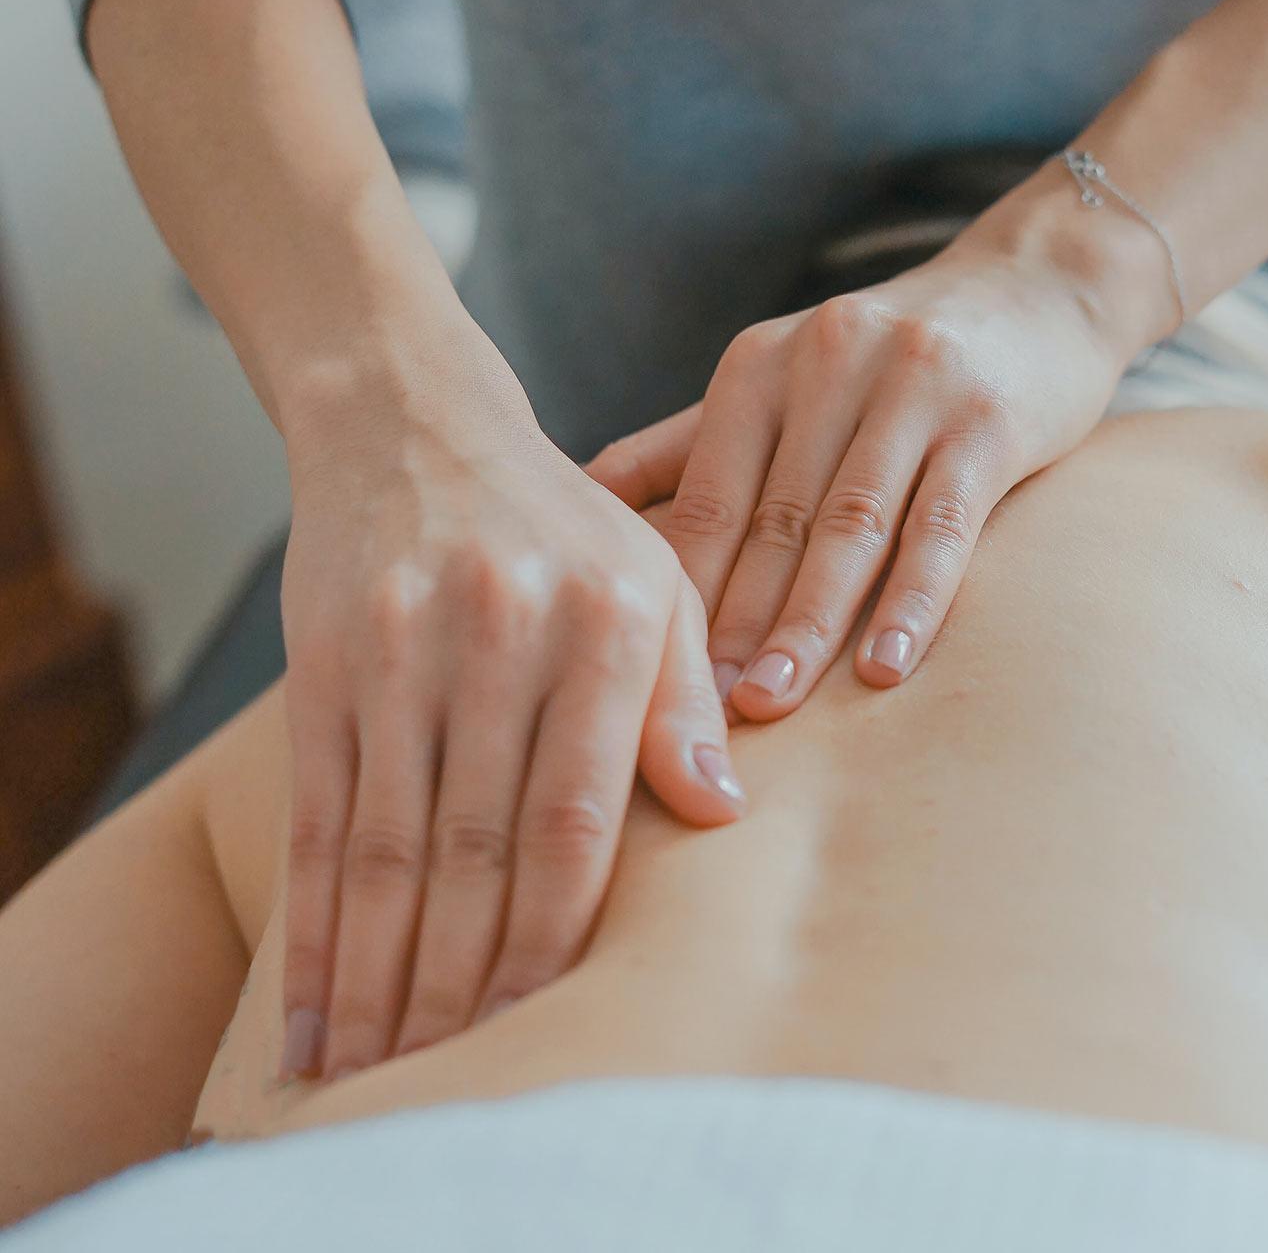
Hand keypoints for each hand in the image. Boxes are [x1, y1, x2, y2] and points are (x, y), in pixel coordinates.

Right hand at [275, 320, 744, 1082]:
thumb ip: (685, 697)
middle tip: (451, 1077)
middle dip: (464, 981)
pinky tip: (312, 1002)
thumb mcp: (653, 580)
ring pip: (389, 846)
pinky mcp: (324, 661)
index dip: (556, 934)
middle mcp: (502, 634)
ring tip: (376, 1069)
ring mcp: (402, 648)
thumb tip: (721, 816)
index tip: (546, 1023)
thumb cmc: (559, 524)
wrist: (414, 424)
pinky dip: (312, 921)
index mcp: (606, 622)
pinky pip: (318, 815)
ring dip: (381, 973)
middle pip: (478, 846)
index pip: (578, 816)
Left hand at [587, 194, 1158, 720]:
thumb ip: (686, 442)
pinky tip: (885, 667)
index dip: (679, 590)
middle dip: (734, 623)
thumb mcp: (780, 378)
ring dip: (808, 622)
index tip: (650, 678)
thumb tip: (579, 499)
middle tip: (701, 715)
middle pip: (772, 519)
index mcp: (760, 365)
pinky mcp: (989, 419)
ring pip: (850, 525)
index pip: (707, 496)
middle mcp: (827, 363)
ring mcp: (912, 386)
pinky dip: (912, 599)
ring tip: (773, 702)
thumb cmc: (887, 359)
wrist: (1034, 286)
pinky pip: (943, 523)